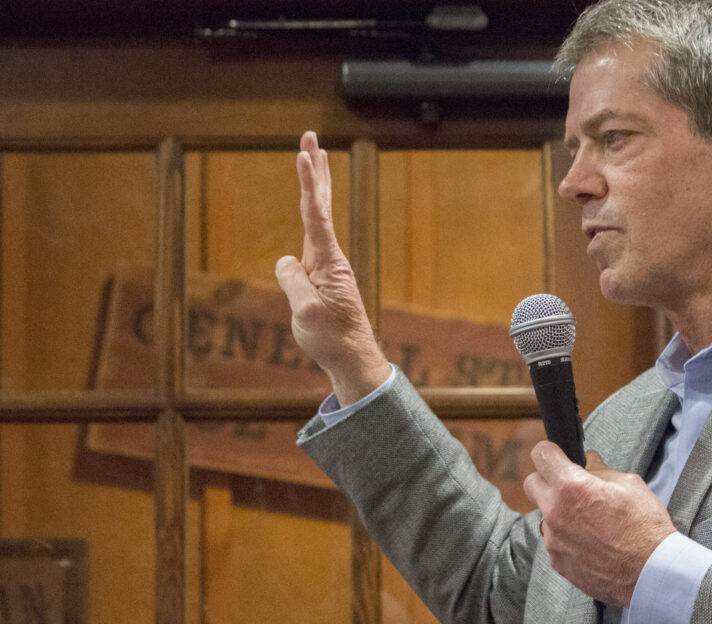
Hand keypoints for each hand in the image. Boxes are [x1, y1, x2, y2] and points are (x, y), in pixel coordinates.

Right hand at [275, 131, 390, 402]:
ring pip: (318, 216)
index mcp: (328, 262)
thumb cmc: (331, 338)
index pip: (316, 215)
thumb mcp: (307, 313)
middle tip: (310, 137)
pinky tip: (308, 209)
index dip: (309, 184)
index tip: (304, 155)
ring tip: (311, 155)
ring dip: (314, 184)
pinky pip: (310, 239)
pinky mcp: (321, 275)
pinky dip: (309, 213)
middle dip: (316, 170)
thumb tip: (285, 260)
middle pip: (322, 204)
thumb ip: (295, 284)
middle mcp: (330, 257)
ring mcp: (326, 265)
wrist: (352, 357)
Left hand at [523, 441, 675, 606]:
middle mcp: (555, 512)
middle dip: (547, 480)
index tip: (556, 455)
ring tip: (589, 520)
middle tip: (569, 485)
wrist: (651, 572)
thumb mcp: (629, 484)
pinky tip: (591, 542)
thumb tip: (590, 462)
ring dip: (559, 512)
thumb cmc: (645, 528)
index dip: (550, 452)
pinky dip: (567, 538)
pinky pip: (554, 541)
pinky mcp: (558, 562)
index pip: (541, 455)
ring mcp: (554, 540)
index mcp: (572, 487)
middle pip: (531, 484)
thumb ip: (601, 470)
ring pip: (545, 516)